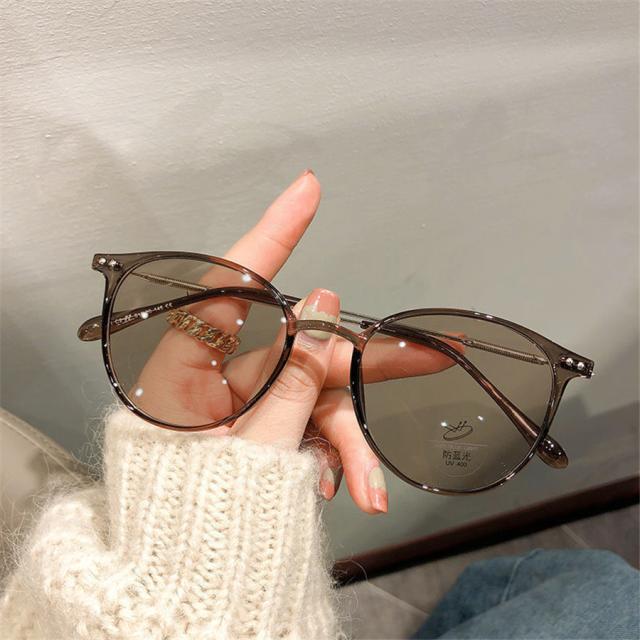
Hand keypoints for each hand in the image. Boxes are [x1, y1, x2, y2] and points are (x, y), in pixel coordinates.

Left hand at [133, 171, 454, 513]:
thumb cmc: (198, 511)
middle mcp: (221, 373)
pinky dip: (330, 453)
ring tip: (367, 491)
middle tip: (424, 358)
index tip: (307, 189)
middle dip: (357, 371)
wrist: (188, 569)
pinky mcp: (265, 422)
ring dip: (346, 441)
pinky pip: (307, 423)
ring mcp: (246, 397)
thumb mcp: (254, 447)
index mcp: (192, 367)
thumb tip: (322, 309)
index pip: (232, 283)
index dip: (273, 233)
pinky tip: (345, 487)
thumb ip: (293, 377)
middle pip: (300, 348)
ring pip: (314, 395)